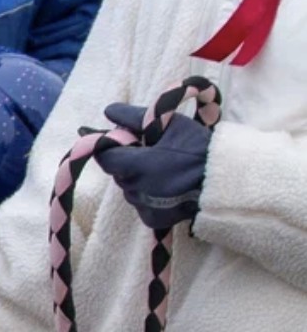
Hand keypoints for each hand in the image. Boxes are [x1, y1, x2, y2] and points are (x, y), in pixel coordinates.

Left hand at [99, 103, 211, 232]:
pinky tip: (169, 186)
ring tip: (167, 168)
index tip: (126, 139)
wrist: (227, 180)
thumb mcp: (170, 125)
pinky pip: (142, 204)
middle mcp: (135, 190)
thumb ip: (135, 117)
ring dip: (140, 178)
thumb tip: (109, 111)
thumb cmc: (199, 148)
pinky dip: (150, 194)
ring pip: (130, 188)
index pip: (104, 156)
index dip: (112, 146)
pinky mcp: (153, 220)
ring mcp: (143, 207)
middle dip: (129, 160)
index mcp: (136, 166)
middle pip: (118, 172)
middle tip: (154, 151)